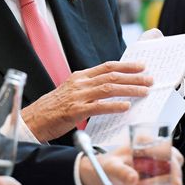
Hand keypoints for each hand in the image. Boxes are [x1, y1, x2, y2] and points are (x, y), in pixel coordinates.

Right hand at [21, 61, 152, 141]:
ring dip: (129, 89)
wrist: (34, 119)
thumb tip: (111, 88)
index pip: (107, 67)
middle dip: (133, 77)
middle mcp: (80, 83)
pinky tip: (126, 107)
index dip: (126, 66)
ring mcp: (78, 96)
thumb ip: (89, 87)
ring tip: (144, 91)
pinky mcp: (75, 111)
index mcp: (80, 76)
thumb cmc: (54, 108)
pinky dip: (114, 106)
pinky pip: (99, 106)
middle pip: (112, 76)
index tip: (142, 66)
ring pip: (108, 89)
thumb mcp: (72, 91)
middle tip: (150, 80)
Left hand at [79, 145, 184, 184]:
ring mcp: (155, 159)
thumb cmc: (106, 166)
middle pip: (174, 156)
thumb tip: (133, 178)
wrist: (102, 175)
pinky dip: (168, 183)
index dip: (172, 162)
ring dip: (172, 178)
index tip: (173, 178)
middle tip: (172, 184)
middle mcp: (151, 147)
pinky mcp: (155, 170)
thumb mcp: (112, 168)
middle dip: (176, 171)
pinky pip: (169, 177)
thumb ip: (122, 172)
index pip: (165, 148)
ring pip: (174, 167)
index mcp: (142, 141)